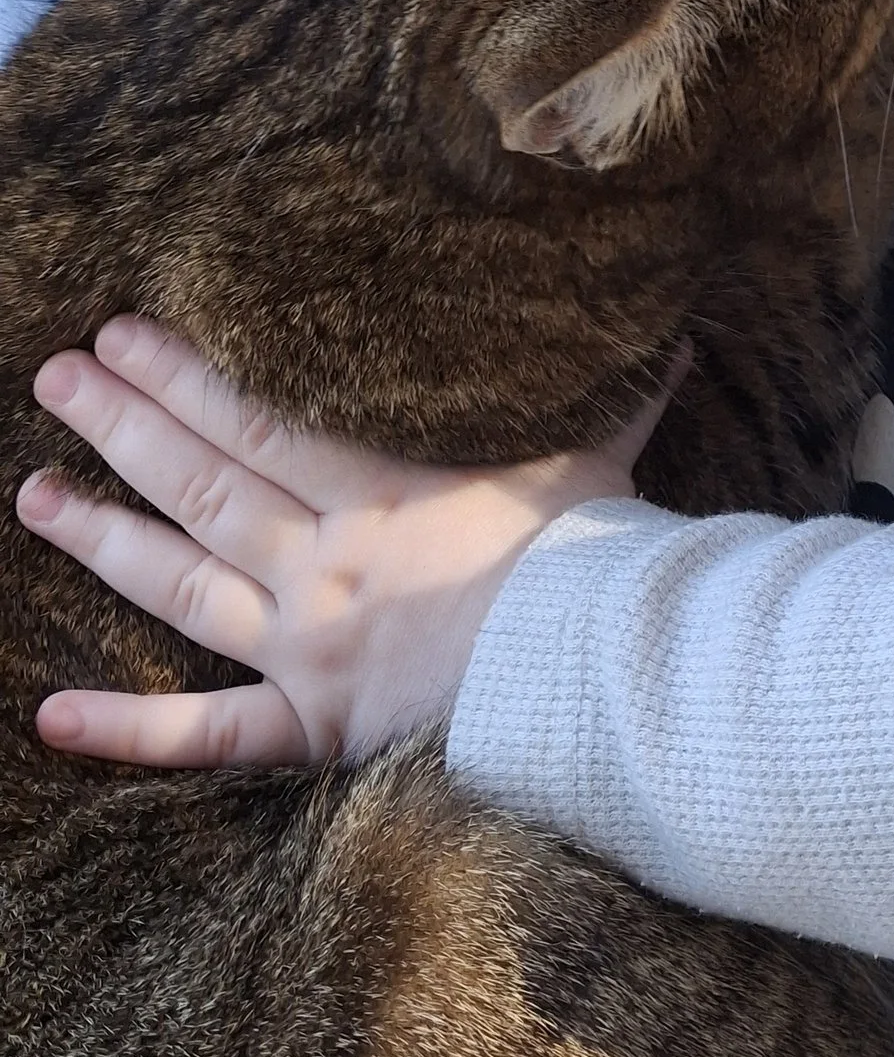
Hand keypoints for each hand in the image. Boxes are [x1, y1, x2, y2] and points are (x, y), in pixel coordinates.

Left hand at [19, 314, 670, 767]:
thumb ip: (615, 387)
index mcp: (382, 490)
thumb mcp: (600, 452)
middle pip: (203, 483)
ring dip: (102, 536)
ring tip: (34, 492)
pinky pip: (206, 733)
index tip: (124, 332)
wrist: (597, 676)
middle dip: (124, 424)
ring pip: (181, 584)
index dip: (184, 375)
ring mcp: (307, 646)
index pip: (257, 420)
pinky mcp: (311, 726)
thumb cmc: (597, 556)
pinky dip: (127, 730)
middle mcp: (326, 562)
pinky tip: (49, 714)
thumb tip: (667, 322)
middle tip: (56, 377)